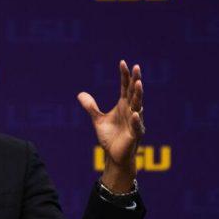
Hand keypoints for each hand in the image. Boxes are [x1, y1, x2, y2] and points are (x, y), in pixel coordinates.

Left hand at [77, 60, 142, 191]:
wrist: (114, 156)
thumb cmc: (110, 138)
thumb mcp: (98, 120)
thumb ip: (91, 107)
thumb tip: (80, 94)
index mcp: (123, 105)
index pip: (125, 87)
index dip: (124, 75)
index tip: (123, 62)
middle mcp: (131, 110)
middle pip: (134, 92)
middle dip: (135, 80)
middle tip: (136, 67)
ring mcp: (134, 122)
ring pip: (138, 106)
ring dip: (138, 95)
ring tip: (138, 83)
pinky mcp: (135, 135)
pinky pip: (136, 126)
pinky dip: (135, 120)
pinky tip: (134, 112)